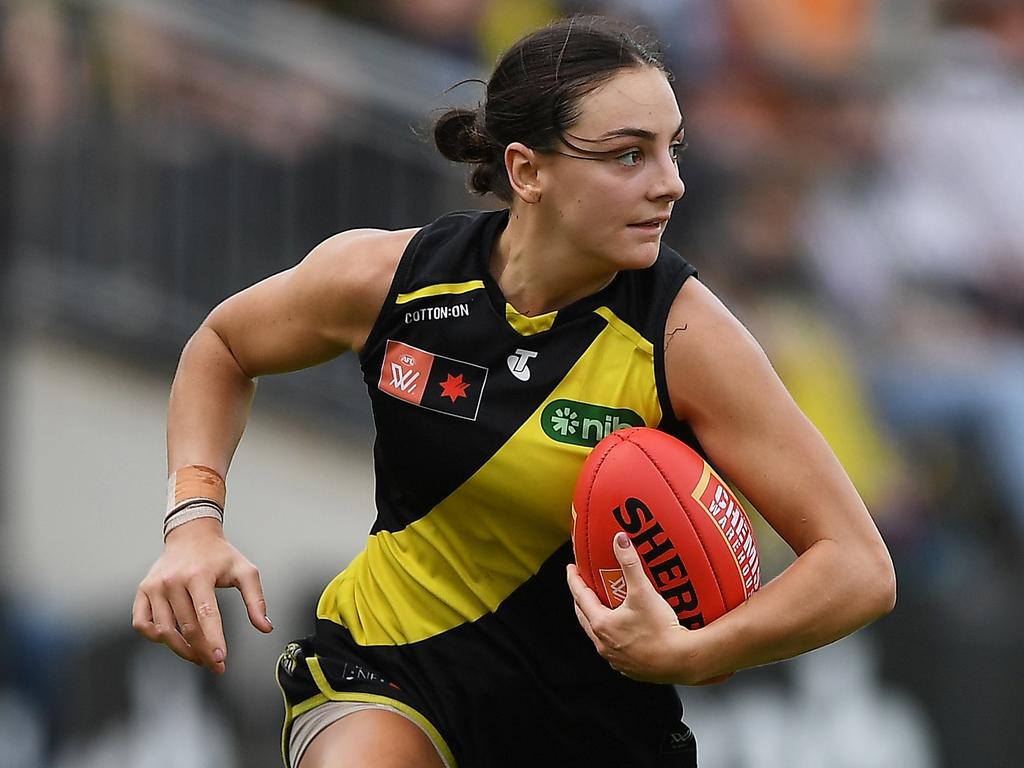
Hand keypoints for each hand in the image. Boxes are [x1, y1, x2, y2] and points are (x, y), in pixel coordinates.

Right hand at [131, 518, 272, 673]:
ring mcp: (155, 586)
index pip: (206, 614)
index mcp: (199, 575)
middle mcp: (173, 580)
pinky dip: (155, 637)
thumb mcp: (244, 571)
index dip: (213, 639)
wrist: (191, 534)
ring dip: (182, 650)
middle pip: (187, 628)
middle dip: (202, 651)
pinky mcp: (143, 591)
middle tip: (215, 665)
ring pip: (164, 631)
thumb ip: (256, 600)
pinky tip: (172, 640)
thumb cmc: (219, 555)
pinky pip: (142, 623)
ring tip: (199, 655)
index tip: (220, 659)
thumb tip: (265, 627)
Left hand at [566, 532, 694, 683]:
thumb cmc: (661, 629)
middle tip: (584, 585)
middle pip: (584, 616)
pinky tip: (623, 629)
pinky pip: (614, 648)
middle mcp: (603, 644)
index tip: (571, 569)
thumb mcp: (643, 591)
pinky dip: (613, 635)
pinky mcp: (629, 667)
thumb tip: (620, 539)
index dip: (574, 580)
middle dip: (581, 599)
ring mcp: (615, 658)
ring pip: (598, 634)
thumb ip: (630, 563)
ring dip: (596, 618)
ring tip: (603, 605)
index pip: (580, 596)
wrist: (682, 661)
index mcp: (601, 624)